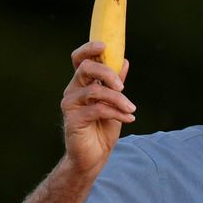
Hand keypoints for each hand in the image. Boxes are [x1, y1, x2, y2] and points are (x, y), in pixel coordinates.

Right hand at [60, 41, 134, 174]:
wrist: (94, 157)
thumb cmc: (102, 129)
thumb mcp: (114, 103)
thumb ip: (116, 83)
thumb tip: (124, 61)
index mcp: (82, 84)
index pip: (79, 59)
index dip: (89, 48)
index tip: (105, 45)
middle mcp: (73, 91)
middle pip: (85, 68)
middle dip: (107, 73)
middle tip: (123, 86)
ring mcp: (71, 104)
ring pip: (94, 90)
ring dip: (117, 99)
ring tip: (131, 109)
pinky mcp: (73, 119)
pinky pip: (98, 109)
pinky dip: (117, 113)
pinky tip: (129, 118)